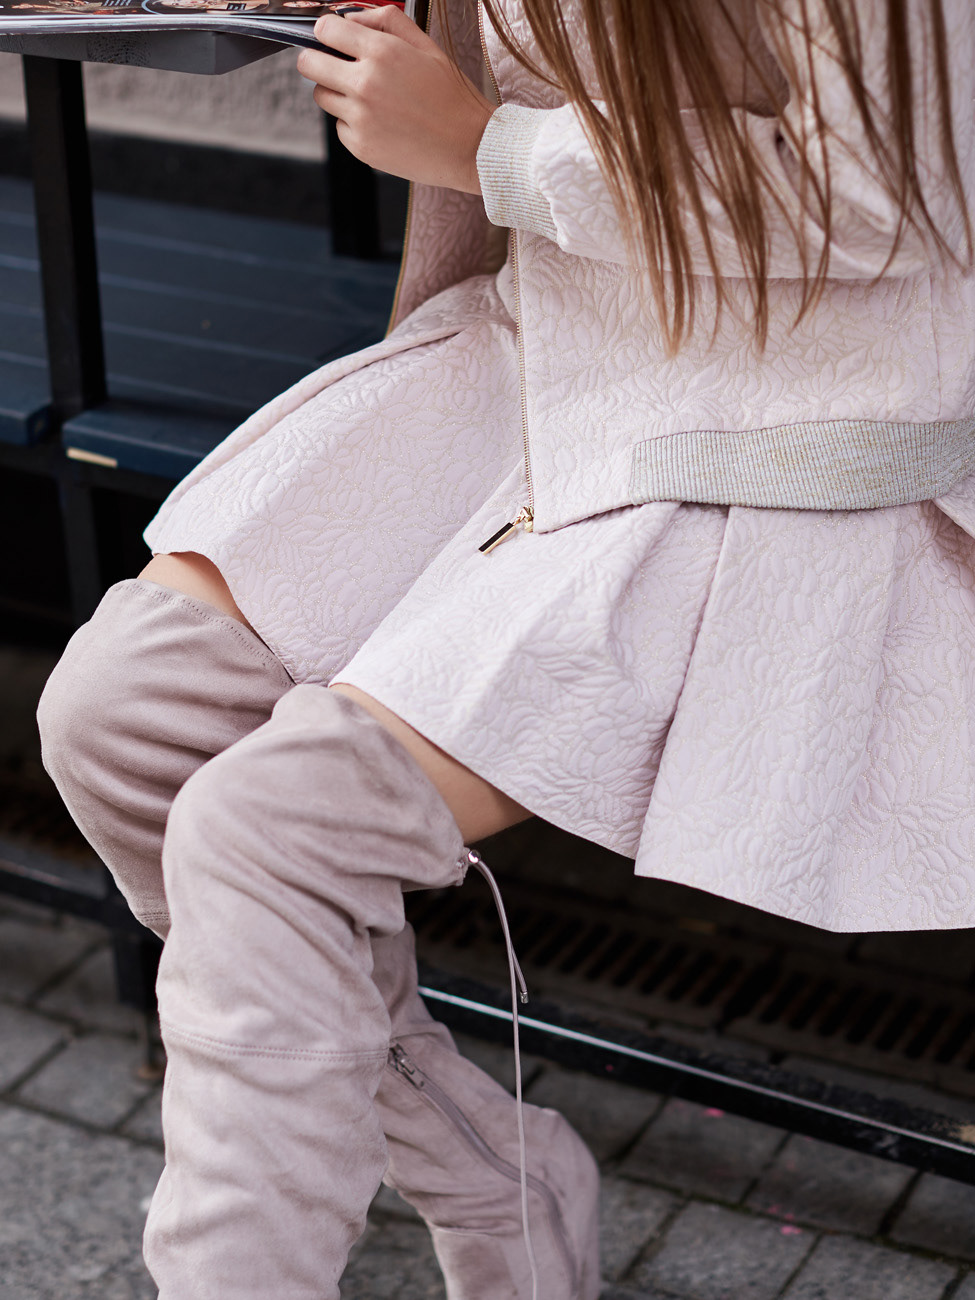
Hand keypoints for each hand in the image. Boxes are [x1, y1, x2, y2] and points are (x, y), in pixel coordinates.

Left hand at [296, 6, 495, 193]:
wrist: (470, 147)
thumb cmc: (452, 97)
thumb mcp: (427, 46)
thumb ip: (387, 21)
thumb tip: (352, 18)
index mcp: (381, 52)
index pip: (325, 30)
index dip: (326, 32)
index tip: (333, 39)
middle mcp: (365, 84)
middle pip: (308, 64)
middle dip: (317, 60)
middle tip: (334, 66)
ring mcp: (360, 118)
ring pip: (322, 97)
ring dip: (337, 93)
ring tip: (369, 98)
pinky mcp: (360, 146)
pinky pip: (339, 127)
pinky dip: (353, 123)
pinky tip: (381, 123)